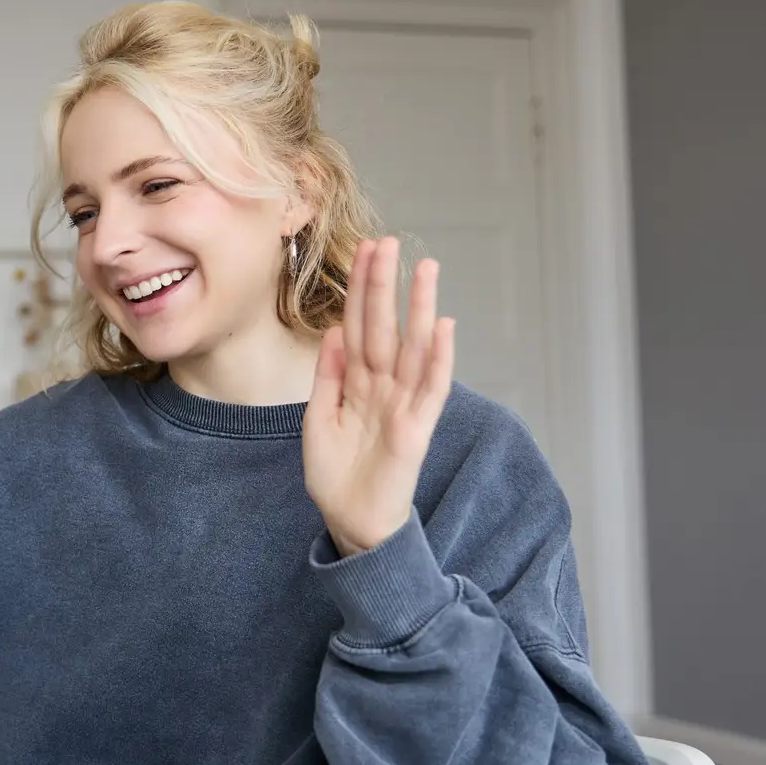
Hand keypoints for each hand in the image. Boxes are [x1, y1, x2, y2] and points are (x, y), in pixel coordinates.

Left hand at [303, 237, 455, 556]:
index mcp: (357, 382)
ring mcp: (402, 405)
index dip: (362, 291)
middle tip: (389, 242)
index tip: (365, 251)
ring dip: (421, 308)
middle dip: (386, 286)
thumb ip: (328, 376)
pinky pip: (431, 389)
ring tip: (426, 269)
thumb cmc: (337, 474)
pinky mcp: (416, 429)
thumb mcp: (321, 418)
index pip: (360, 326)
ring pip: (414, 347)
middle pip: (386, 327)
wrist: (351, 522)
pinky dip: (439, 358)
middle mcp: (383, 387)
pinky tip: (444, 327)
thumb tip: (333, 331)